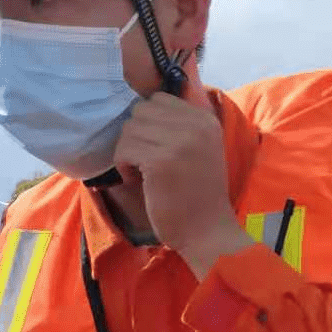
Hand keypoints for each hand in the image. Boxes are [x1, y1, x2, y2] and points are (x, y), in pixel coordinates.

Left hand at [113, 91, 253, 277]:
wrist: (208, 232)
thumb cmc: (198, 195)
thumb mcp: (199, 150)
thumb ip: (180, 125)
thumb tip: (140, 104)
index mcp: (206, 119)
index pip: (159, 99)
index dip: (149, 123)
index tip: (154, 148)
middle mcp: (195, 125)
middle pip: (142, 110)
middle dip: (137, 135)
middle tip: (144, 161)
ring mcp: (179, 141)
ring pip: (130, 128)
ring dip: (128, 151)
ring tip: (141, 173)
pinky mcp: (161, 161)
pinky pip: (125, 149)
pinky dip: (124, 166)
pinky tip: (137, 181)